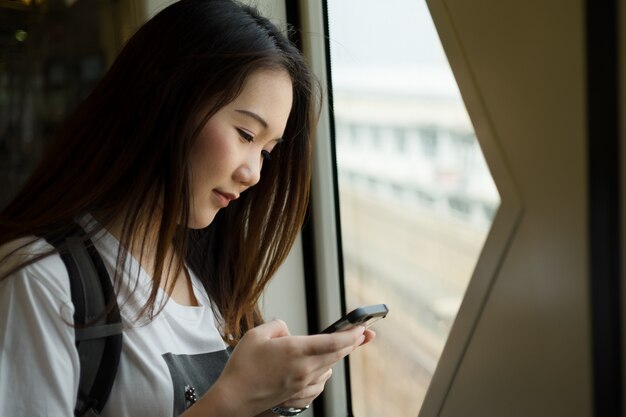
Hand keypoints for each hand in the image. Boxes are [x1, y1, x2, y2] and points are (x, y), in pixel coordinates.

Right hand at [202, 319, 372, 415]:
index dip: (351, 334)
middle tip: (363, 334)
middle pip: (337, 355)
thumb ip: (277, 325)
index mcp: (295, 351)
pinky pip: (320, 384)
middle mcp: (304, 369)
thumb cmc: (242, 368)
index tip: (362, 327)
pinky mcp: (298, 395)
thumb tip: (289, 330)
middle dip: (352, 343)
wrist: (234, 399)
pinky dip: (324, 373)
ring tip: (339, 347)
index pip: (333, 342)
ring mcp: (302, 385)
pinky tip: (322, 369)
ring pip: (329, 368)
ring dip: (336, 357)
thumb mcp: (256, 334)